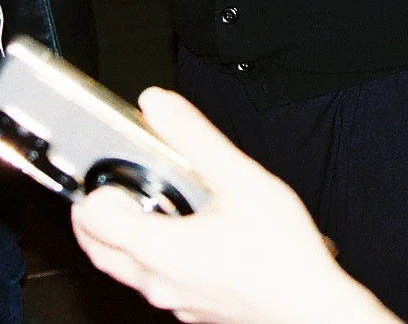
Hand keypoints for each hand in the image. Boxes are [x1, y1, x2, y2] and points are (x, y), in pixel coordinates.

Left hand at [71, 89, 398, 323]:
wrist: (316, 312)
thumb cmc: (284, 256)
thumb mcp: (240, 179)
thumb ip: (194, 137)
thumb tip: (157, 103)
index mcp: (157, 248)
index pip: (92, 218)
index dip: (91, 186)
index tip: (104, 165)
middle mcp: (158, 281)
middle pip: (98, 250)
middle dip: (92, 217)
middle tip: (102, 186)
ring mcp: (175, 301)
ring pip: (126, 271)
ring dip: (121, 240)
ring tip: (142, 207)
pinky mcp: (195, 311)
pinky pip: (156, 284)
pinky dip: (151, 259)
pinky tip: (183, 238)